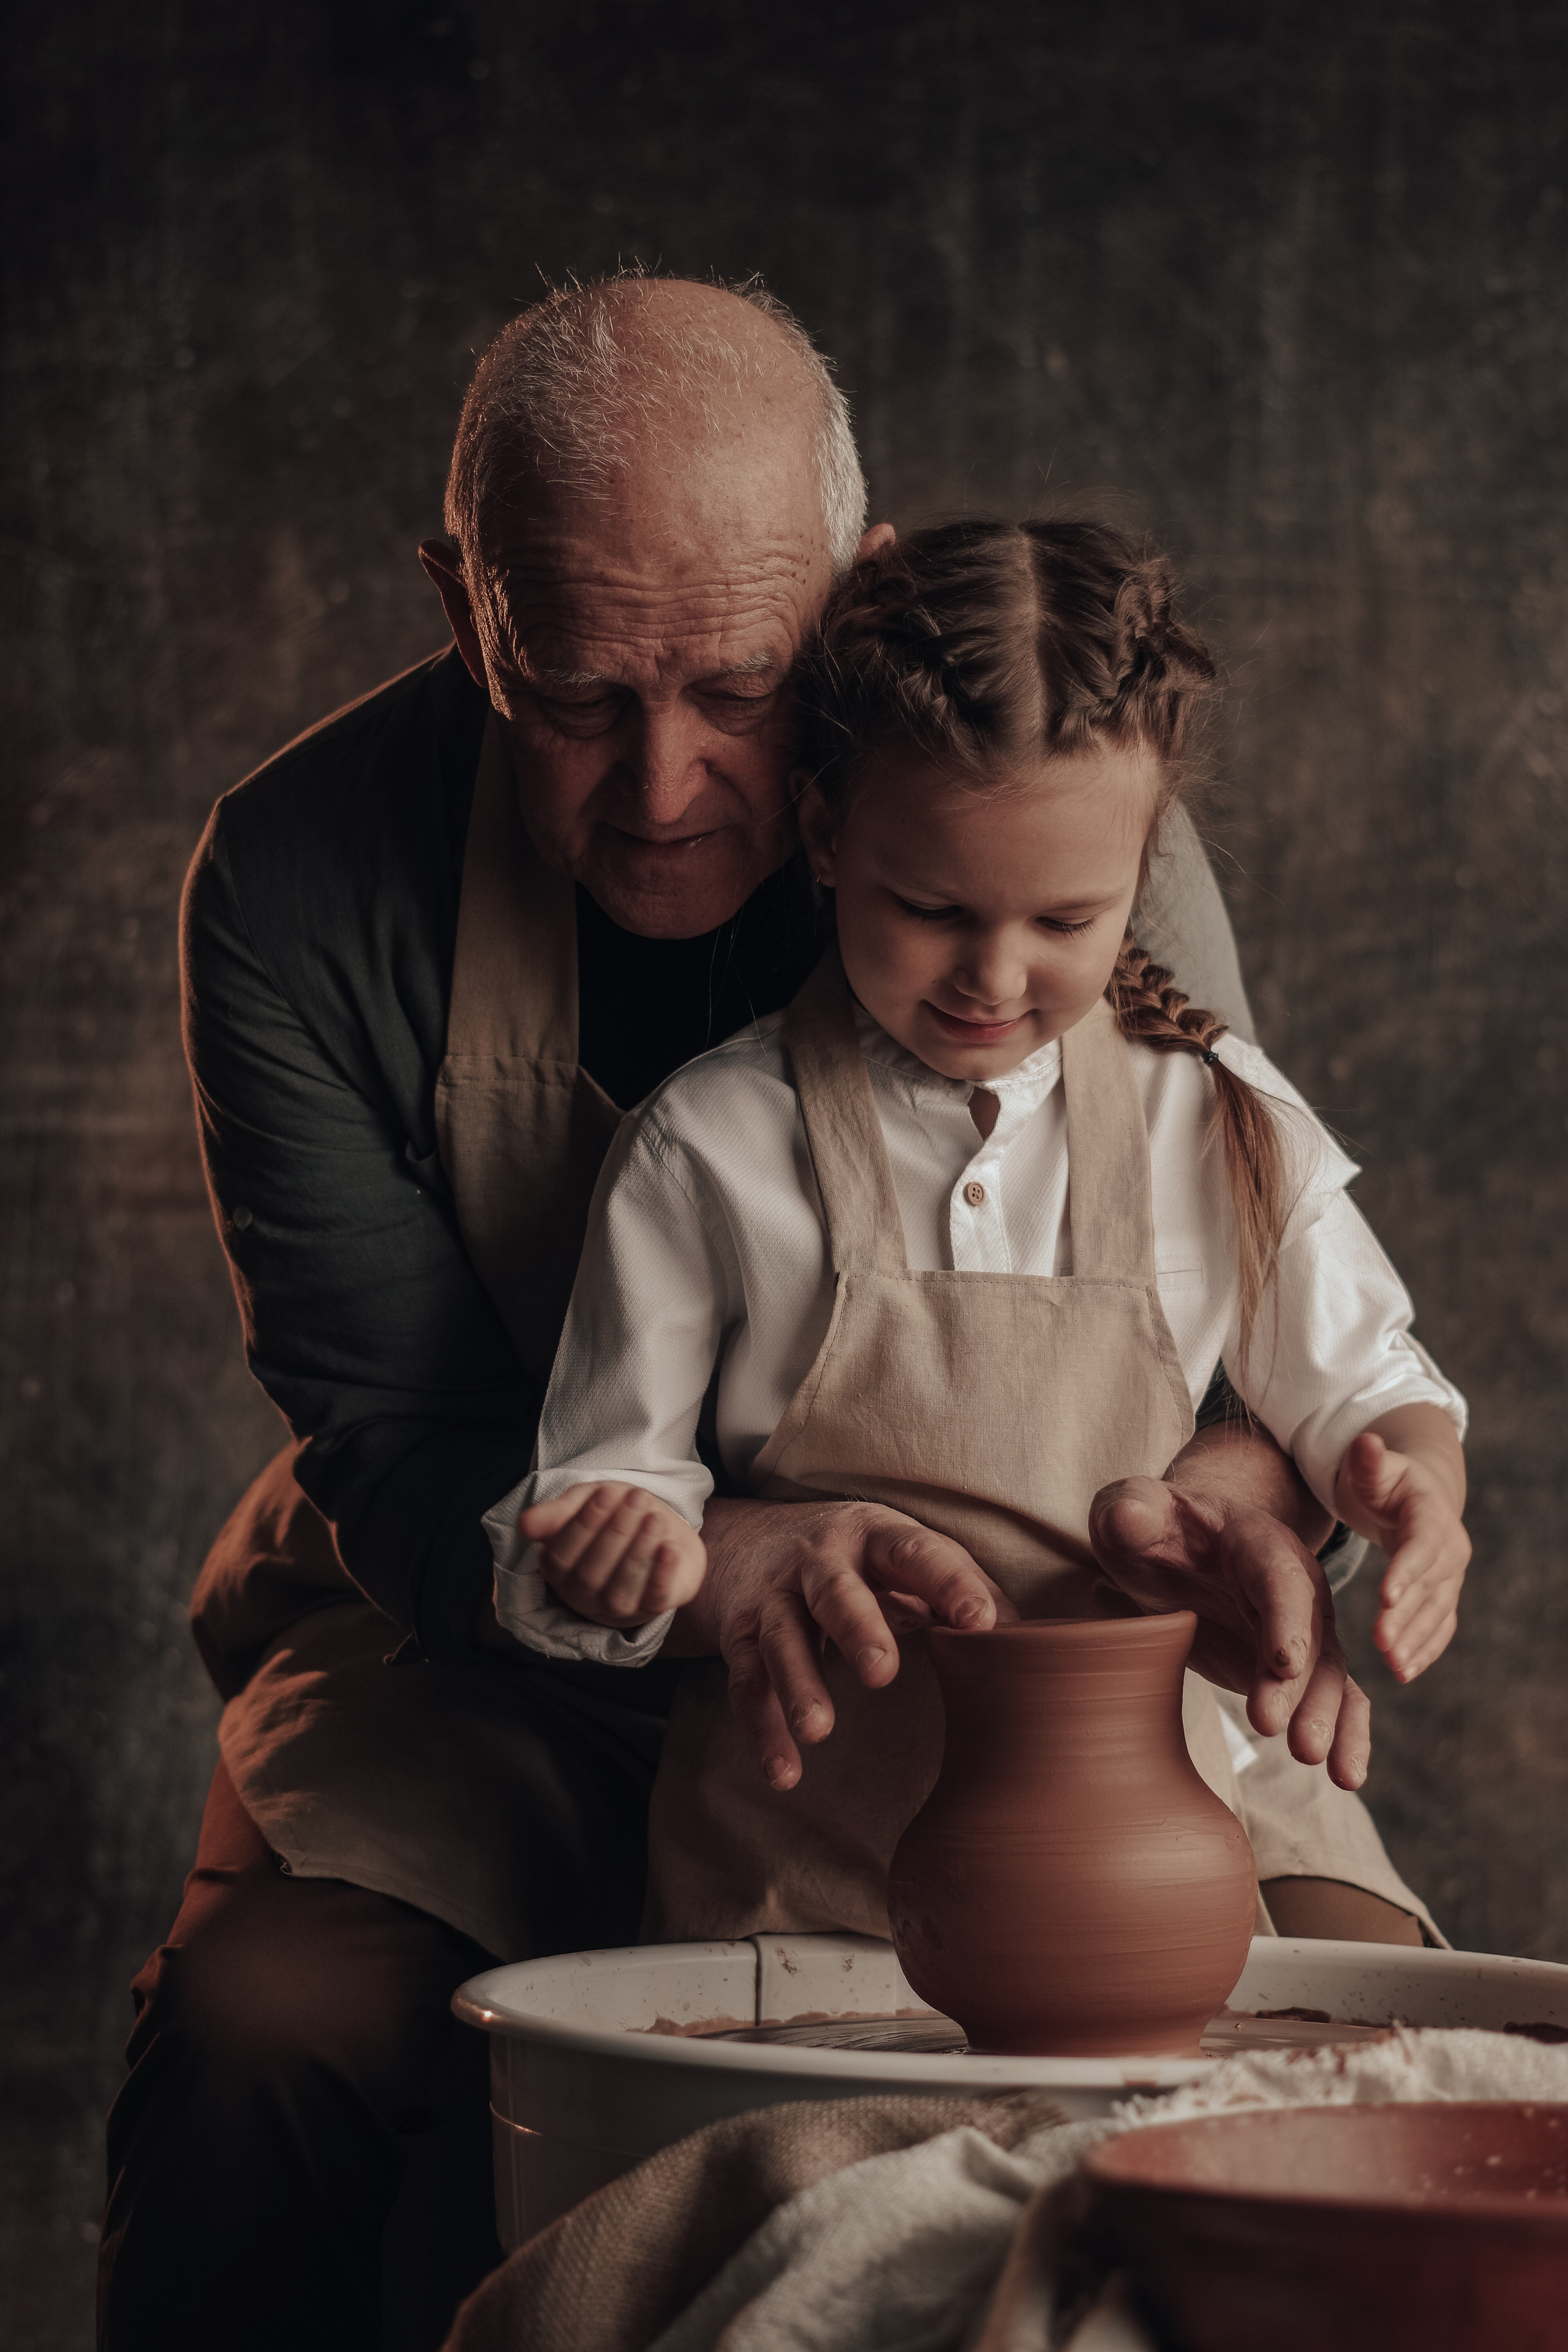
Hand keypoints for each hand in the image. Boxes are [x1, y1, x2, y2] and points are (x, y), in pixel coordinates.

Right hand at [518, 1482, 705, 1627]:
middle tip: (637, 1498)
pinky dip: (661, 1576)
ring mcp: (615, 1607)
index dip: (583, 1526)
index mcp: (558, 1570)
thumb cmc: (613, 1515)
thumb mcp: (583, 1504)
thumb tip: (523, 1525)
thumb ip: (556, 1513)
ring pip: (620, 1589)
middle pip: (591, 1573)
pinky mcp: (650, 1609)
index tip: (604, 1494)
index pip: (562, 1556)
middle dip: (615, 1533)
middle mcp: (582, 1595)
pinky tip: (669, 1550)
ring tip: (654, 1519)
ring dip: (638, 1552)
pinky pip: (653, 1600)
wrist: (658, 1530)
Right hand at [667, 1497, 1018, 1792]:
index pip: (917, 1553)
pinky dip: (762, 1729)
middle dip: (858, 1628)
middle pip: (835, 1591)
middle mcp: (819, 1559)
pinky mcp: (740, 1634)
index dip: (948, 1584)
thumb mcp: (905, 1558)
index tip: (980, 1622)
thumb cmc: (858, 1560)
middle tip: (882, 1672)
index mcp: (876, 1535)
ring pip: (782, 1638)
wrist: (749, 1541)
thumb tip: (1031, 1643)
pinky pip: (747, 1683)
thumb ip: (961, 1590)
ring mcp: (774, 1596)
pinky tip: (784, 1772)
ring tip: (819, 1731)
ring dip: (799, 1684)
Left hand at [1089, 1474, 1370, 1788]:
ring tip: (1323, 1765)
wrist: (1174, 1545)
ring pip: (1328, 1673)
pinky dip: (1345, 1733)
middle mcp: (1295, 1583)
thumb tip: (1129, 1518)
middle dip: (1302, 1688)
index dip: (1284, 1620)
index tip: (1283, 1664)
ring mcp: (1302, 1625)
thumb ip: (1130, 1510)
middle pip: (1310, 1635)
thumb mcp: (1132, 1509)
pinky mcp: (1298, 1664)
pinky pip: (1333, 1697)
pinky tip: (1346, 1775)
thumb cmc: (1152, 1526)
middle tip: (1281, 1734)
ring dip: (1328, 1719)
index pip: (1277, 1579)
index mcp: (1258, 1540)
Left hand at [1335, 1429, 1469, 1682]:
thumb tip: (1367, 1441)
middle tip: (1381, 1645)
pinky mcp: (1442, 1597)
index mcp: (1431, 1515)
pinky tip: (1405, 1672)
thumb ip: (1369, 1459)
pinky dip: (1425, 1650)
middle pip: (1429, 1588)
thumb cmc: (1387, 1480)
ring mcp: (1449, 1576)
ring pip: (1437, 1614)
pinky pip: (1439, 1627)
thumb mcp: (1375, 1466)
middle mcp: (1448, 1549)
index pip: (1420, 1547)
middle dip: (1407, 1618)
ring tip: (1395, 1667)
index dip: (1406, 1573)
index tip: (1386, 1599)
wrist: (1415, 1495)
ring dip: (1417, 1642)